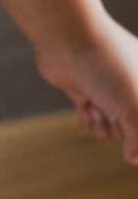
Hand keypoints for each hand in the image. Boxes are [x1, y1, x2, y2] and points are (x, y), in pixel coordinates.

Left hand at [32, 12, 137, 166]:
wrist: (66, 38)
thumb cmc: (107, 66)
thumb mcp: (134, 107)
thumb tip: (134, 160)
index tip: (126, 122)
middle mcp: (133, 86)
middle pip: (134, 130)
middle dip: (121, 127)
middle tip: (111, 110)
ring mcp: (110, 90)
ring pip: (113, 128)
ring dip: (103, 123)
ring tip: (95, 105)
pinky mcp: (88, 91)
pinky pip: (94, 119)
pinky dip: (89, 117)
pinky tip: (85, 104)